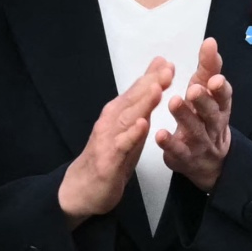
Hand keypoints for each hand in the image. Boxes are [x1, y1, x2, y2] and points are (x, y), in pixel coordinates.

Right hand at [59, 58, 173, 224]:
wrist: (83, 188)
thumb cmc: (110, 155)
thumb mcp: (129, 127)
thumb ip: (141, 104)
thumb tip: (156, 79)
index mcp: (118, 113)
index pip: (137, 91)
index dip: (152, 76)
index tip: (168, 62)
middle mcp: (111, 121)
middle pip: (133, 99)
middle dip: (150, 83)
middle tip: (167, 69)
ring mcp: (108, 139)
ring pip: (127, 118)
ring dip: (142, 103)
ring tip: (156, 89)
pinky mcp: (108, 160)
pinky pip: (122, 145)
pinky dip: (132, 134)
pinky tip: (142, 125)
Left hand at [159, 37, 232, 189]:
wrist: (209, 160)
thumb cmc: (205, 117)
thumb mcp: (208, 92)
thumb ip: (208, 68)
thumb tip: (210, 42)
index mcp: (220, 108)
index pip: (224, 97)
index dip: (220, 89)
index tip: (215, 79)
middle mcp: (212, 125)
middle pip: (211, 114)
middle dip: (203, 101)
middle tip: (193, 89)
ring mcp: (200, 143)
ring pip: (195, 130)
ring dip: (184, 117)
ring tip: (174, 102)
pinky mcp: (185, 157)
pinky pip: (178, 151)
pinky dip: (169, 143)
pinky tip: (159, 133)